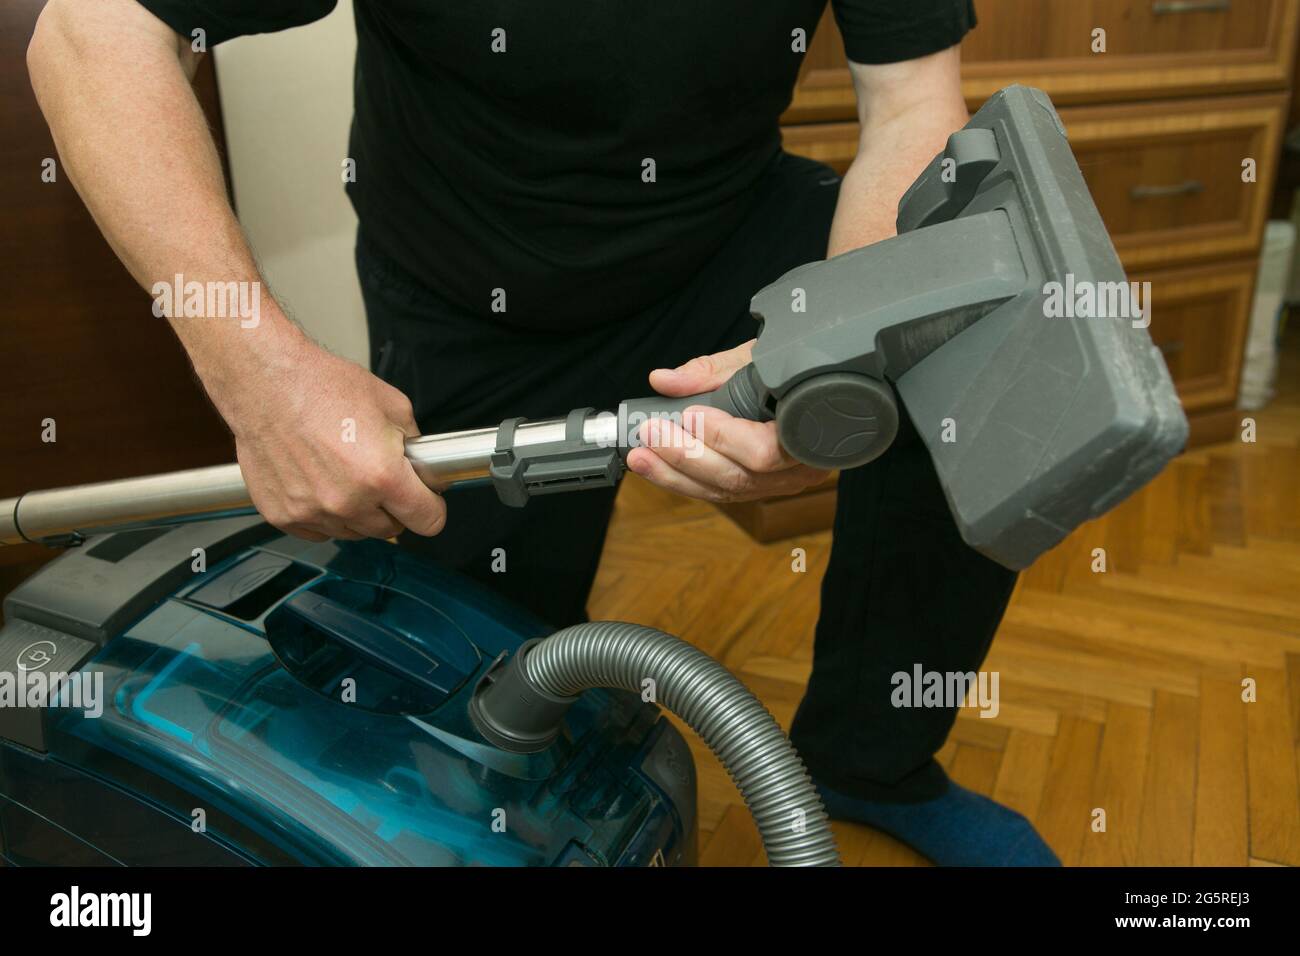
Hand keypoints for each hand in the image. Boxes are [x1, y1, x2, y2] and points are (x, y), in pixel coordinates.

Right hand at [208, 334, 445, 541]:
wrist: (266, 382)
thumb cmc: (321, 386)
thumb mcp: (392, 404)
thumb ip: (414, 443)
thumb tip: (421, 463)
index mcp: (382, 475)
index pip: (428, 520)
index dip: (433, 508)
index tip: (428, 502)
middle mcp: (348, 501)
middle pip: (390, 528)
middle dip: (393, 507)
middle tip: (381, 478)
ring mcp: (313, 512)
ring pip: (354, 532)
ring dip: (358, 512)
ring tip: (345, 474)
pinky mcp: (283, 515)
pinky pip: (319, 531)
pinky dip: (325, 515)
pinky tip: (321, 484)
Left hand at [626, 340, 828, 502]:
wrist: (814, 383)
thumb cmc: (791, 371)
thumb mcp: (756, 359)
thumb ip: (710, 372)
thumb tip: (665, 381)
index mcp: (808, 433)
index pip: (763, 451)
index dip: (723, 437)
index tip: (689, 415)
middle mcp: (800, 468)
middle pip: (738, 478)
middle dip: (686, 456)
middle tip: (650, 433)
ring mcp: (781, 483)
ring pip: (725, 491)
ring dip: (676, 474)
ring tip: (640, 456)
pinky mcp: (760, 488)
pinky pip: (720, 493)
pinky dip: (684, 481)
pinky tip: (657, 466)